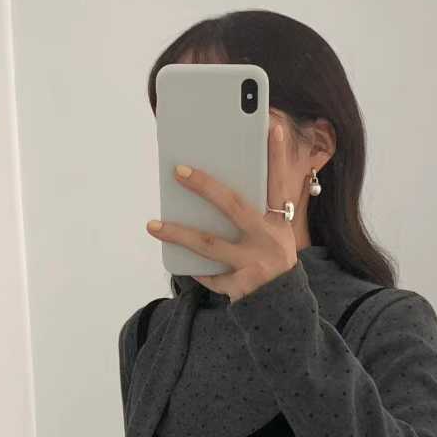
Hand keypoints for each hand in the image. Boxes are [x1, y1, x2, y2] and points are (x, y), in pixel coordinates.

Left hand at [145, 119, 297, 302]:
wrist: (282, 308)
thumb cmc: (271, 261)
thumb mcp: (275, 236)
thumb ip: (255, 213)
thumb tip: (212, 189)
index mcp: (279, 223)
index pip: (278, 183)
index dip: (276, 156)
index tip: (270, 127)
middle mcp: (268, 240)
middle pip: (233, 206)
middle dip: (205, 186)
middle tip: (178, 170)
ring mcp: (254, 264)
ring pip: (209, 244)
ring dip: (179, 233)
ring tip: (153, 225)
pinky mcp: (240, 287)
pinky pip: (208, 274)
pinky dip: (192, 266)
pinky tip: (176, 258)